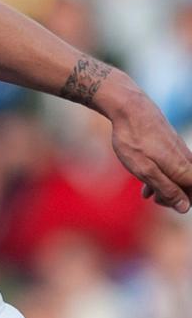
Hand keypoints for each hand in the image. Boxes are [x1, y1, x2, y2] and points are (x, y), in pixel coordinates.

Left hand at [107, 88, 191, 212]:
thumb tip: (185, 207)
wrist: (130, 109)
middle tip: (153, 198)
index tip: (161, 200)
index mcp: (184, 169)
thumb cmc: (135, 142)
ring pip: (177, 177)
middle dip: (171, 197)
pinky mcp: (171, 147)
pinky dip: (160, 177)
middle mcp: (187, 160)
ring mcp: (180, 152)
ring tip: (146, 193)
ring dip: (164, 187)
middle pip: (187, 188)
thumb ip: (166, 189)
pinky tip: (145, 185)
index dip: (180, 203)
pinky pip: (171, 167)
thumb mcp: (145, 171)